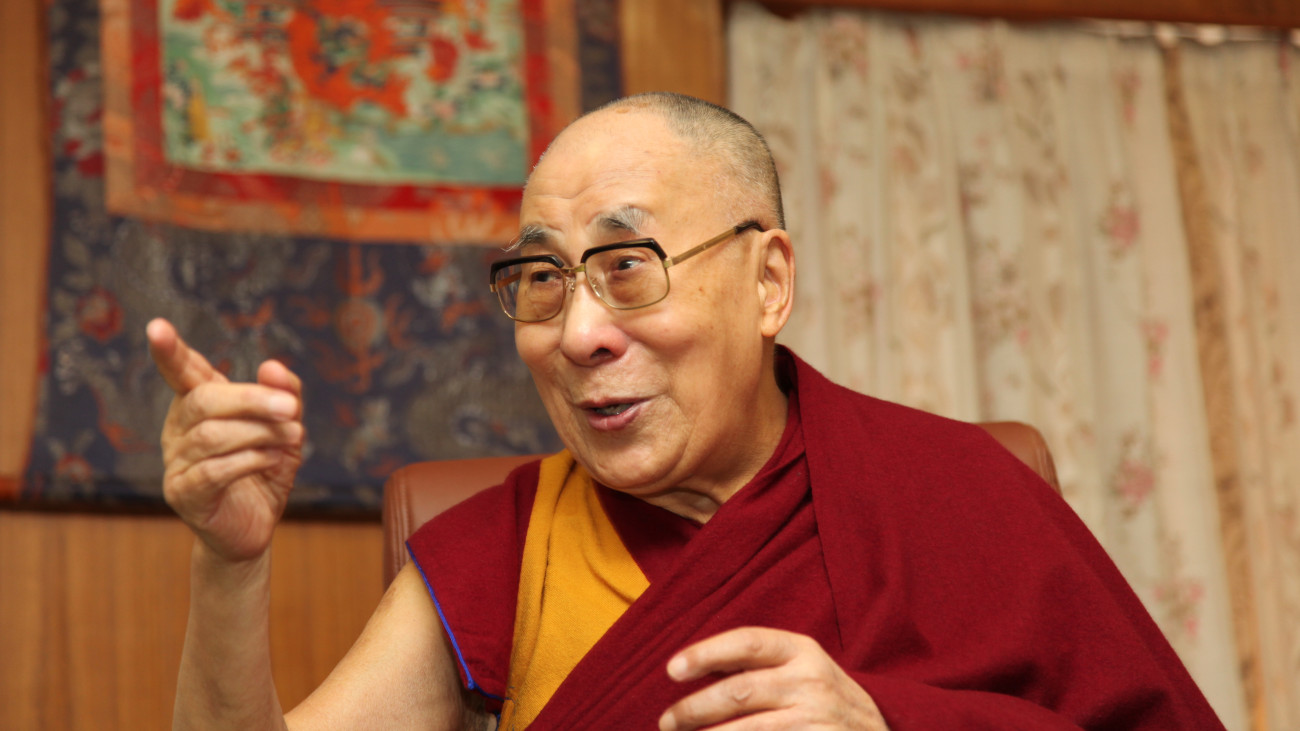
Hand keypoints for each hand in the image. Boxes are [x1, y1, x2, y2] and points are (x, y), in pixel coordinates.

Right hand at [148, 318, 303, 561]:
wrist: (253, 526)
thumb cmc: (265, 469)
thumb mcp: (285, 426)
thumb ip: (284, 393)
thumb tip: (272, 366)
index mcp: (198, 403)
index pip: (182, 371)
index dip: (170, 351)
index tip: (156, 327)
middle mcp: (179, 428)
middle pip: (204, 401)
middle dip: (252, 400)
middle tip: (290, 407)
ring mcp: (175, 462)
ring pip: (213, 436)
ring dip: (260, 433)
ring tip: (294, 436)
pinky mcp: (183, 493)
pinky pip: (214, 470)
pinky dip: (250, 460)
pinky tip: (273, 459)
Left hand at [659, 627, 888, 730]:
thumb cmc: (823, 697)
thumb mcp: (801, 667)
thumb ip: (757, 662)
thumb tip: (695, 663)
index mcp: (802, 650)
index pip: (747, 642)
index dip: (706, 653)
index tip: (672, 669)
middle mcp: (810, 681)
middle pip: (739, 691)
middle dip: (694, 708)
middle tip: (667, 721)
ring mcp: (815, 719)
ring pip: (747, 729)